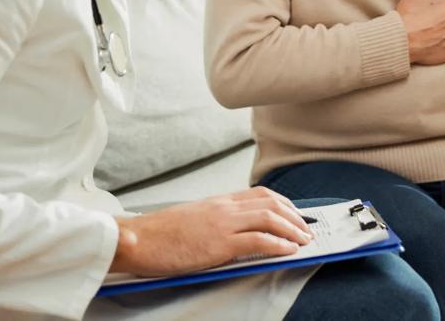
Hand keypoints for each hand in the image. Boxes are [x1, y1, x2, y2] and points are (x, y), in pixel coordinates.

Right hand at [109, 187, 312, 276]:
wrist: (138, 239)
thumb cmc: (161, 234)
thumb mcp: (193, 219)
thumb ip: (215, 219)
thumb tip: (235, 229)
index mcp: (218, 201)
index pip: (260, 194)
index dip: (284, 204)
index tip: (297, 215)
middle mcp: (224, 207)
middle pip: (271, 203)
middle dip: (295, 217)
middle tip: (307, 230)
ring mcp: (222, 224)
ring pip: (269, 218)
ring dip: (292, 229)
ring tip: (304, 241)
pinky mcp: (218, 243)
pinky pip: (257, 240)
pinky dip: (277, 244)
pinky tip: (287, 250)